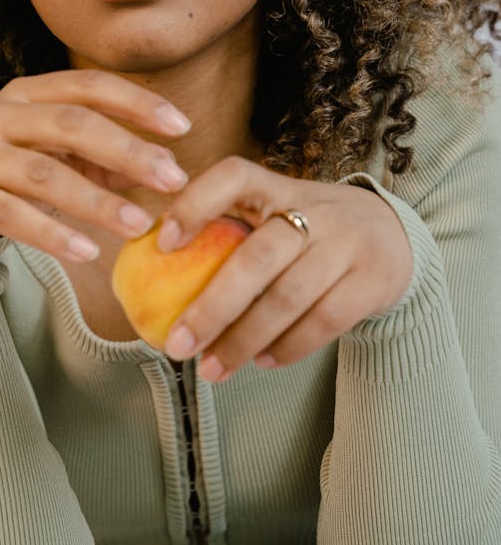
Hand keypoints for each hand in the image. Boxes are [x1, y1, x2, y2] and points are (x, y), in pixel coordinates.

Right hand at [0, 69, 189, 257]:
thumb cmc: (9, 174)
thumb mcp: (57, 158)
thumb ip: (106, 161)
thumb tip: (167, 167)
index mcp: (28, 93)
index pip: (89, 86)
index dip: (137, 103)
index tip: (182, 126)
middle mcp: (0, 114)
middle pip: (72, 124)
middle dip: (128, 150)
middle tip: (173, 179)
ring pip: (45, 173)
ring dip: (97, 202)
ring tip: (140, 225)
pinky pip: (12, 215)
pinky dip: (54, 234)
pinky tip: (90, 252)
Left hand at [157, 158, 412, 380]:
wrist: (394, 235)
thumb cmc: (308, 229)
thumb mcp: (274, 211)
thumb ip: (228, 227)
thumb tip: (151, 262)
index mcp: (276, 186)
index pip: (234, 176)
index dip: (196, 204)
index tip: (162, 243)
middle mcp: (313, 209)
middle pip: (258, 257)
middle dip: (213, 307)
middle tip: (178, 345)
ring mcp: (346, 244)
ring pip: (288, 297)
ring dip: (245, 340)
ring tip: (212, 368)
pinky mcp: (372, 280)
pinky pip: (325, 321)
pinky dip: (289, 347)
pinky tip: (262, 362)